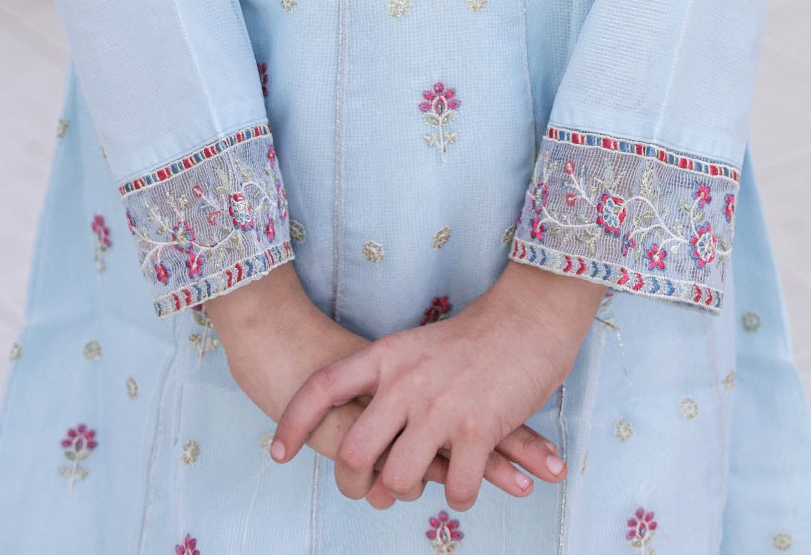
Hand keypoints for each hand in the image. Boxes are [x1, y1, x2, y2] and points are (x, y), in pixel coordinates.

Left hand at [271, 259, 605, 509]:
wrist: (532, 314)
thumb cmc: (479, 337)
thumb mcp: (420, 348)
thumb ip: (393, 383)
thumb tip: (369, 433)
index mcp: (388, 356)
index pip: (322, 387)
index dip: (293, 421)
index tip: (278, 452)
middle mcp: (406, 382)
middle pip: (353, 451)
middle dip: (354, 484)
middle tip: (367, 491)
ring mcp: (441, 406)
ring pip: (398, 480)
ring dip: (409, 494)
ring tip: (425, 485)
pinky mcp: (478, 427)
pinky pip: (455, 489)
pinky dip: (459, 497)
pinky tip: (466, 485)